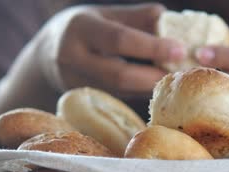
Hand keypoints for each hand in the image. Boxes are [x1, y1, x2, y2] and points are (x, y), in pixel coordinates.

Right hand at [38, 3, 185, 95]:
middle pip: (119, 75)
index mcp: (80, 28)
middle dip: (154, 75)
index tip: (180, 49)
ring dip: (151, 86)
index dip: (152, 47)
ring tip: (175, 78)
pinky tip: (156, 85)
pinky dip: (140, 91)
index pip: (119, 40)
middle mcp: (72, 58)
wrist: (45, 54)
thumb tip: (170, 22)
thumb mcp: (106, 14)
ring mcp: (75, 84)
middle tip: (182, 71)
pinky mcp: (83, 100)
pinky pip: (118, 97)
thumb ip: (137, 18)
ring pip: (121, 91)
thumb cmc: (84, 27)